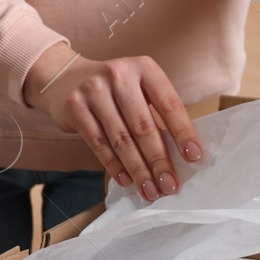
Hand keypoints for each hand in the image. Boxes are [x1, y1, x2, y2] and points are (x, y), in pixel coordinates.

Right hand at [25, 44, 201, 200]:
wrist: (65, 77)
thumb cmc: (114, 90)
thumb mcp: (138, 89)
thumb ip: (156, 115)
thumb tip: (180, 157)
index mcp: (144, 68)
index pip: (169, 104)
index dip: (182, 132)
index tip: (194, 157)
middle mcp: (119, 75)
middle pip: (143, 126)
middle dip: (159, 160)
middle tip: (170, 185)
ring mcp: (94, 90)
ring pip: (121, 139)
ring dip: (138, 170)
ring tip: (150, 190)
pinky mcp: (75, 107)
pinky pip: (99, 143)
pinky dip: (114, 166)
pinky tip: (126, 180)